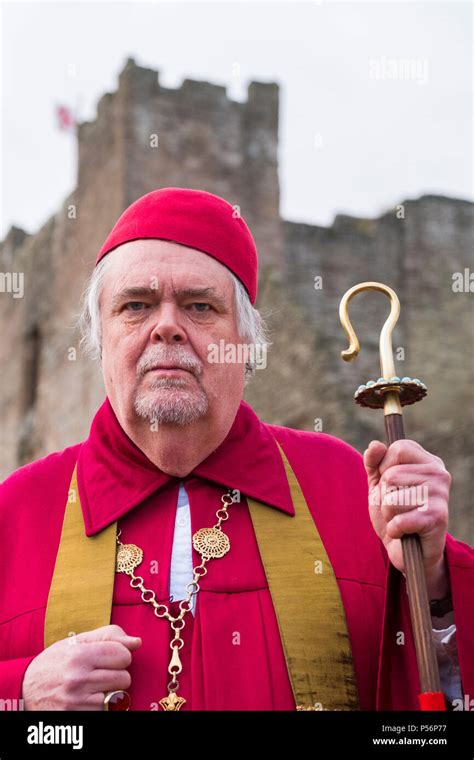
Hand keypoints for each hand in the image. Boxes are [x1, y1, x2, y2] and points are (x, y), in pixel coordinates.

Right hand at [22, 624, 141, 710]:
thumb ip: (109, 636)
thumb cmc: (54, 662)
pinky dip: (101, 706)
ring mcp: (77, 702)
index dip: (119, 656)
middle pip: (124, 678)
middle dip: (116, 674)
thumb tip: (137, 642)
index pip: (124, 655)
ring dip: (109, 692)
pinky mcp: (76, 717)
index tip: (108, 658)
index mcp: (79, 655)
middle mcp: (78, 679)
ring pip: (117, 697)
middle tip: (99, 673)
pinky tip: (87, 699)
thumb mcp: (76, 641)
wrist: (25, 690)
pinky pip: (106, 711)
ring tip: (92, 686)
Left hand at [364, 439, 450, 598]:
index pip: (399, 448)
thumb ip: (374, 463)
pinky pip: (398, 520)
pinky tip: (404, 533)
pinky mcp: (437, 519)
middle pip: (391, 475)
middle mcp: (439, 474)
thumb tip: (375, 445)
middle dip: (384, 495)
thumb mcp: (379, 485)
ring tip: (401, 519)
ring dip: (388, 514)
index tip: (390, 483)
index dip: (385, 466)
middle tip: (397, 507)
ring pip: (392, 498)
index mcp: (428, 462)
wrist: (409, 552)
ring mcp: (440, 496)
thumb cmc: (395, 513)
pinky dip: (394, 530)